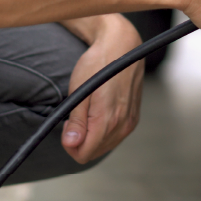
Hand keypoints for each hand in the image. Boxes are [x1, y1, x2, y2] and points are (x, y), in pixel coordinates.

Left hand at [60, 14, 143, 163]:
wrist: (122, 46)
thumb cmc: (98, 64)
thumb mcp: (79, 90)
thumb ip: (77, 121)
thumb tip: (71, 145)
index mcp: (107, 120)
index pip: (84, 153)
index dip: (69, 144)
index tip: (67, 124)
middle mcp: (122, 124)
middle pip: (94, 152)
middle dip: (80, 141)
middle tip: (75, 116)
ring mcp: (130, 122)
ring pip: (105, 146)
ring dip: (92, 136)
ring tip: (87, 111)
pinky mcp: (133, 118)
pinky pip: (115, 137)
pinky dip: (103, 131)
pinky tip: (99, 112)